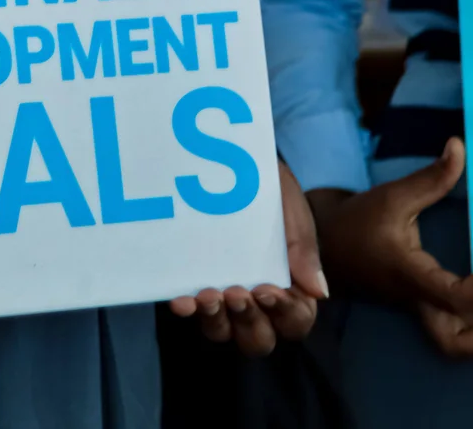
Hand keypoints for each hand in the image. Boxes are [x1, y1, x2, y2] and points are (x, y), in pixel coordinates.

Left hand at [170, 159, 325, 355]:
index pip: (296, 320)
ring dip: (217, 320)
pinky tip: (181, 299)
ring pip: (224, 331)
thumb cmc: (270, 192)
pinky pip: (193, 310)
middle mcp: (258, 303)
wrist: (232, 162)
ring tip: (207, 295)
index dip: (284, 313)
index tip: (265, 289)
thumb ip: (304, 247)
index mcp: (292, 290)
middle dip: (249, 322)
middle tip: (236, 293)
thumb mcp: (291, 210)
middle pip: (259, 338)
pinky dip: (188, 309)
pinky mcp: (196, 285)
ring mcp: (225, 298)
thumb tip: (320, 292)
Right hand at [310, 136, 472, 358]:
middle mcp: (416, 300)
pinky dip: (466, 327)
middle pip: (453, 343)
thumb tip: (459, 146)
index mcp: (410, 275)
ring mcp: (415, 310)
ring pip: (450, 343)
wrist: (323, 243)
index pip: (454, 297)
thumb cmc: (358, 220)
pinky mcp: (416, 308)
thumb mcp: (393, 195)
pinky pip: (445, 329)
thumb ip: (432, 178)